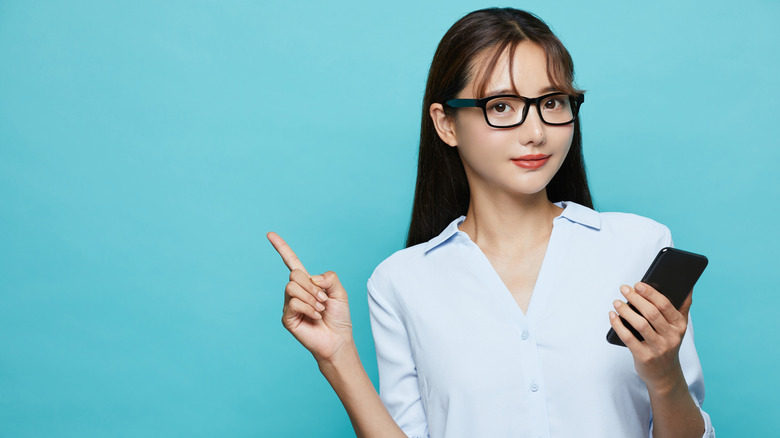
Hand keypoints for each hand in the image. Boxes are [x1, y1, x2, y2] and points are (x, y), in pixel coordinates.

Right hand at [267, 232, 353, 363]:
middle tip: (323, 300)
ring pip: (292, 287)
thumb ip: (329, 278)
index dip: (281, 248)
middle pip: (294, 274)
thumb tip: (311, 278)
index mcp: (307, 282)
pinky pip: (294, 303)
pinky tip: (315, 317)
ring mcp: (289, 304)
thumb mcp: (340, 292)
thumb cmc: (338, 316)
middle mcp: (295, 291)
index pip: (291, 261)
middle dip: (312, 287)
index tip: (270, 234)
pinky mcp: (287, 317)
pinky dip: (309, 308)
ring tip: (320, 310)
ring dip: (311, 298)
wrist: (337, 339)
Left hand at [609, 282, 692, 391]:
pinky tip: (613, 316)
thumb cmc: (668, 344)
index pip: (665, 305)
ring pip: (640, 324)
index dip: (650, 293)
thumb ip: (683, 307)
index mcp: (679, 326)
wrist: (665, 374)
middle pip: (651, 313)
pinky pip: (628, 338)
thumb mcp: (679, 327)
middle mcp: (671, 337)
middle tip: (624, 289)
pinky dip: (618, 325)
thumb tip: (688, 286)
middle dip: (636, 298)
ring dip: (625, 310)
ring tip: (616, 302)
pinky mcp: (644, 357)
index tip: (638, 284)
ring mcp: (658, 348)